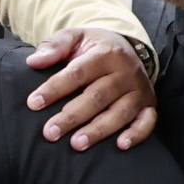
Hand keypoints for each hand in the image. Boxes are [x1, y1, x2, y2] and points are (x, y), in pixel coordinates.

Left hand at [25, 30, 156, 147]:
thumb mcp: (75, 37)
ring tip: (76, 144)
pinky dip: (137, 134)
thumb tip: (34, 61)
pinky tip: (121, 146)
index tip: (34, 104)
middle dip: (73, 116)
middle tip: (50, 132)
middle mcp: (126, 71)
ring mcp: (139, 89)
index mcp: (106, 53)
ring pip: (120, 112)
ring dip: (98, 130)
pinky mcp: (149, 103)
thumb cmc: (94, 47)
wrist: (126, 47)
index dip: (55, 88)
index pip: (78, 73)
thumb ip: (54, 46)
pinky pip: (147, 121)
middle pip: (98, 96)